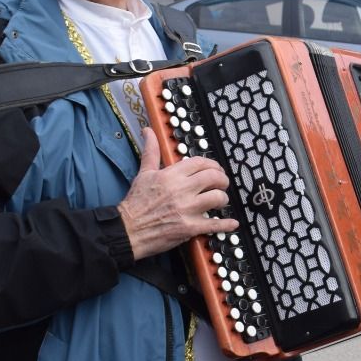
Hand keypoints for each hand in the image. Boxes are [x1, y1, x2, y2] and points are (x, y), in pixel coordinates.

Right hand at [118, 126, 237, 258]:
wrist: (128, 229)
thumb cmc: (136, 202)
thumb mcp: (144, 173)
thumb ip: (151, 151)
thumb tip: (148, 132)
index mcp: (172, 175)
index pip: (201, 163)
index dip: (212, 165)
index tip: (215, 169)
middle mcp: (182, 190)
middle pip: (214, 178)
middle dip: (222, 180)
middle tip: (221, 183)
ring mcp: (187, 209)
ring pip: (217, 198)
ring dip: (222, 199)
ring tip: (220, 201)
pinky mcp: (190, 227)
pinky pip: (214, 225)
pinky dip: (226, 225)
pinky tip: (232, 223)